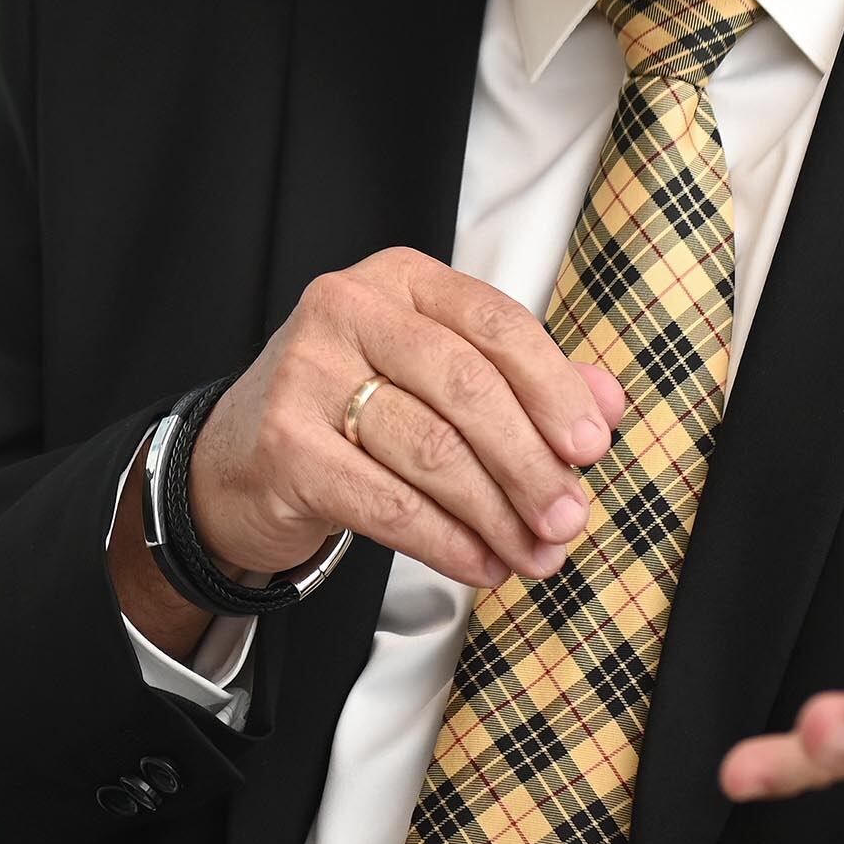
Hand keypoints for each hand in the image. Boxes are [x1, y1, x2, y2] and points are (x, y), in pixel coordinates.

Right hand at [112, 248, 625, 650]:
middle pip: (467, 388)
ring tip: (534, 554)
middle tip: (571, 518)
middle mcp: (348, 310)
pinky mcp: (285, 444)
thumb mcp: (435, 378)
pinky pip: (388, 502)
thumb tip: (608, 402)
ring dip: (498, 515)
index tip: (593, 445)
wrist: (235, 462)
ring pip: (433, 450)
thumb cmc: (349, 411)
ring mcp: (308, 373)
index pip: (495, 322)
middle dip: (532, 464)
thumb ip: (522, 383)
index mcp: (399, 280)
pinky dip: (447, 542)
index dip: (554, 388)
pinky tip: (480, 564)